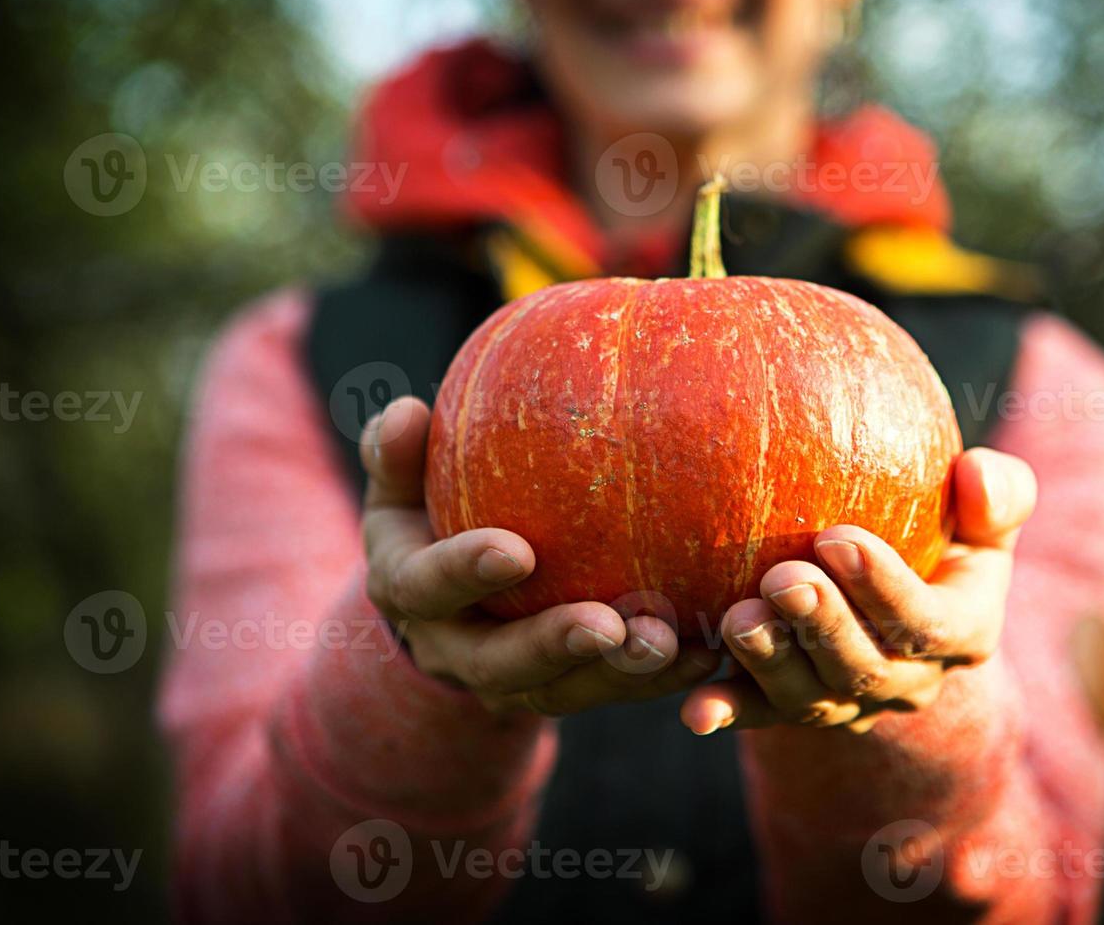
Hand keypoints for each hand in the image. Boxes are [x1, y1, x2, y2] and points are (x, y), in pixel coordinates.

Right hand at [361, 397, 718, 715]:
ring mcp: (508, 682)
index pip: (426, 586)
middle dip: (553, 646)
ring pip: (561, 691)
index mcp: (409, 589)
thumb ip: (397, 454)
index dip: (464, 572)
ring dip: (616, 673)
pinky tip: (706, 654)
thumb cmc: (428, 517)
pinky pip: (609, 692)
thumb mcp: (400, 487)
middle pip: (500, 663)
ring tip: (669, 644)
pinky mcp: (559, 692)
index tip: (516, 550)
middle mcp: (453, 648)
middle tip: (605, 627)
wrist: (440, 608)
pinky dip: (657, 678)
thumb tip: (404, 411)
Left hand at [680, 448, 1036, 734]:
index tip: (836, 537)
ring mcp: (846, 702)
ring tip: (737, 618)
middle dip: (822, 626)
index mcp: (961, 634)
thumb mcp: (983, 516)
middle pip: (862, 667)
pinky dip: (727, 710)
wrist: (896, 599)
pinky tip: (695, 709)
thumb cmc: (944, 532)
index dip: (883, 588)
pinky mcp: (790, 708)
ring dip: (771, 662)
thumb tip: (975, 472)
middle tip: (783, 579)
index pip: (926, 623)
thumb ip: (997, 494)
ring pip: (809, 696)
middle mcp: (905, 681)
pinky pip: (758, 714)